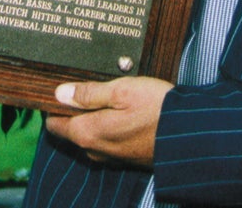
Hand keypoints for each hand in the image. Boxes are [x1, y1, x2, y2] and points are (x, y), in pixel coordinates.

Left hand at [45, 77, 172, 168]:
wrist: (189, 135)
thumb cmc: (156, 108)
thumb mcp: (121, 91)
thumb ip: (88, 93)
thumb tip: (60, 93)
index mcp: (88, 133)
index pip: (54, 124)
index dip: (52, 105)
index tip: (58, 87)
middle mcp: (95, 150)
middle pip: (71, 130)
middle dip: (73, 110)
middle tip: (84, 84)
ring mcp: (111, 156)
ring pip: (90, 135)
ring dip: (92, 117)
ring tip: (106, 93)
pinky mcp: (126, 157)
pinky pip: (107, 140)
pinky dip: (107, 125)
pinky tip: (121, 109)